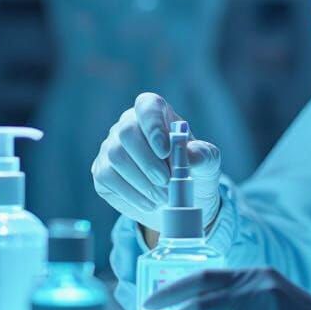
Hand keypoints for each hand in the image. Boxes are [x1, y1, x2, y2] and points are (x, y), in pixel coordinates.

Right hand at [91, 92, 221, 227]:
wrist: (178, 201)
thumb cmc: (194, 172)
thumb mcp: (208, 164)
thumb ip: (203, 155)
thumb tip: (191, 155)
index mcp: (156, 114)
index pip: (148, 106)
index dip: (153, 126)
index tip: (165, 151)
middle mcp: (129, 125)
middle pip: (127, 132)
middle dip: (147, 161)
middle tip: (166, 182)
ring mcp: (111, 147)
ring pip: (115, 156)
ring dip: (141, 181)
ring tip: (163, 197)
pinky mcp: (102, 171)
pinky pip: (107, 178)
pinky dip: (130, 194)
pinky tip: (148, 203)